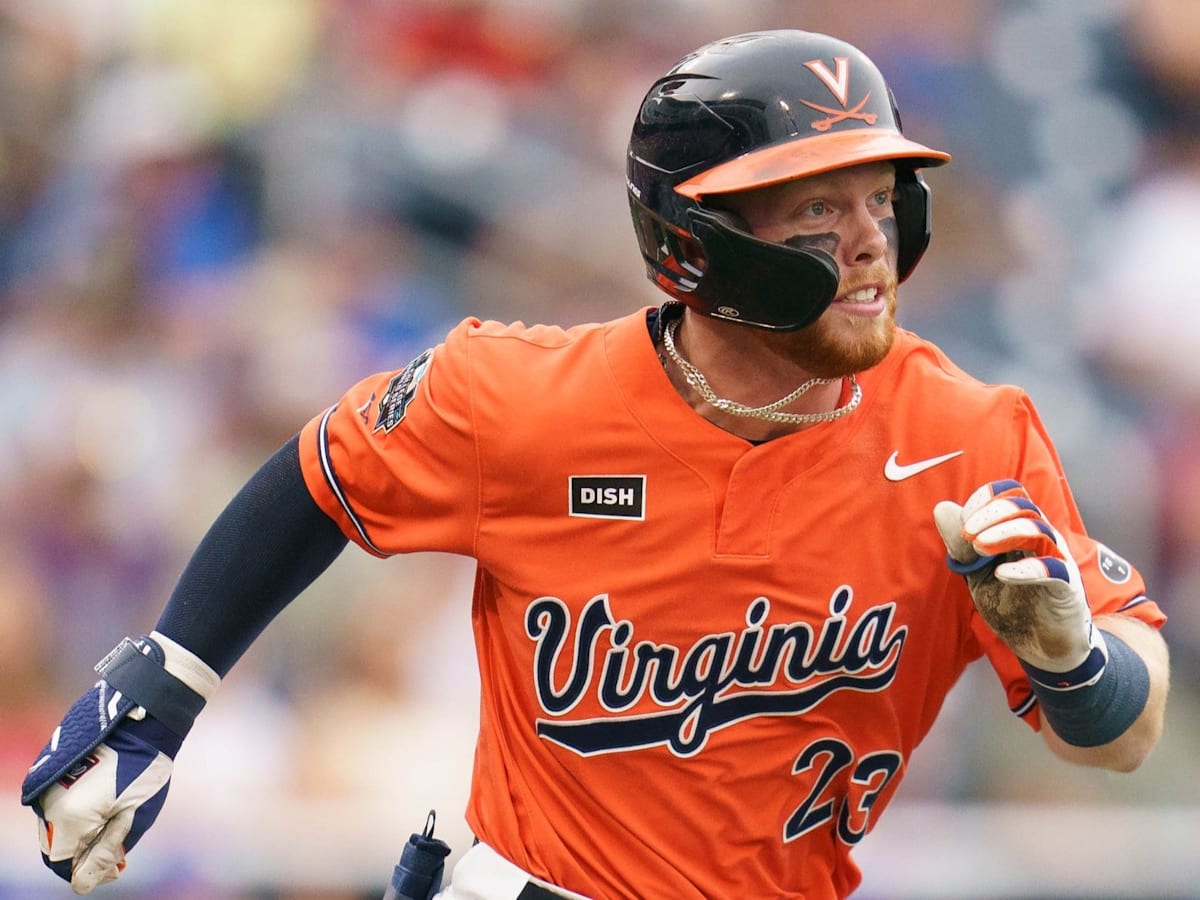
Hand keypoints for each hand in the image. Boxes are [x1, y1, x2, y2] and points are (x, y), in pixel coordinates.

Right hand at [33, 715, 180, 892]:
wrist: (142, 721)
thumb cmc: (144, 769)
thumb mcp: (133, 817)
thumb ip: (105, 853)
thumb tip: (83, 884)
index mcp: (69, 818)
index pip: (61, 864)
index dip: (86, 872)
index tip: (114, 868)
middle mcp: (49, 805)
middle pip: (55, 847)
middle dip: (83, 854)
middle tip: (117, 852)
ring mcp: (47, 787)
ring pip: (55, 827)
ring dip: (80, 834)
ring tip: (114, 826)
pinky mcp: (51, 774)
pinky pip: (57, 806)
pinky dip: (75, 815)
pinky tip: (102, 807)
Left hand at [933, 479, 1103, 673]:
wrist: (1041, 648)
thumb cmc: (1013, 605)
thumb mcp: (977, 575)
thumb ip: (961, 546)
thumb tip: (941, 508)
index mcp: (1022, 531)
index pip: (1010, 495)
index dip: (984, 499)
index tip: (962, 520)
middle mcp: (1043, 540)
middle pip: (1024, 506)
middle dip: (991, 513)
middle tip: (967, 534)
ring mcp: (1058, 562)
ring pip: (1039, 531)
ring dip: (1005, 533)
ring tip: (979, 546)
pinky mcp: (1067, 588)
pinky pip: (1053, 570)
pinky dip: (1026, 569)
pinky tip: (1002, 574)